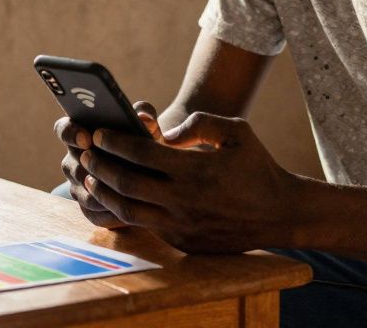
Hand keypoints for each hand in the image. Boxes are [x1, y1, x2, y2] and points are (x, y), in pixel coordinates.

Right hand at [55, 101, 162, 228]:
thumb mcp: (148, 129)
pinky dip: (108, 211)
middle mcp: (74, 159)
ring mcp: (78, 184)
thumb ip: (145, 117)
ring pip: (80, 190)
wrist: (155, 174)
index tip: (88, 138)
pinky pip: (91, 212)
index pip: (63, 129)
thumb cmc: (146, 143)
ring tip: (124, 190)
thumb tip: (144, 117)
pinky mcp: (88, 207)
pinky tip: (129, 208)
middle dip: (90, 167)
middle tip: (111, 168)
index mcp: (81, 132)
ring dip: (101, 190)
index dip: (71, 134)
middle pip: (70, 164)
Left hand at [79, 112, 295, 253]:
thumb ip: (199, 124)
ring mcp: (182, 225)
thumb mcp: (236, 131)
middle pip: (127, 183)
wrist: (280, 213)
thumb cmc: (257, 166)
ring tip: (93, 178)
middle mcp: (185, 200)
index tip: (100, 133)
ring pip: (129, 212)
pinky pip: (146, 227)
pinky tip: (116, 197)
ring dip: (106, 193)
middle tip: (86, 153)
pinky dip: (126, 211)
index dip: (116, 142)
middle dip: (101, 166)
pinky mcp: (183, 242)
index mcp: (196, 170)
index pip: (142, 154)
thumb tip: (164, 134)